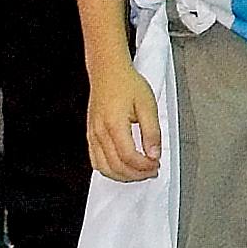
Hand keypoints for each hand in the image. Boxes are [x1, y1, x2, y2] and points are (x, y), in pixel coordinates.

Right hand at [86, 54, 163, 183]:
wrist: (108, 71)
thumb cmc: (127, 84)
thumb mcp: (147, 104)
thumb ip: (152, 132)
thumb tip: (154, 154)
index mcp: (114, 125)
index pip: (129, 157)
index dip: (144, 166)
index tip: (156, 164)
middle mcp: (100, 132)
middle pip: (116, 167)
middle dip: (136, 174)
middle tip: (152, 170)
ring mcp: (93, 135)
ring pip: (104, 168)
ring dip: (123, 176)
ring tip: (139, 172)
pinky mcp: (91, 135)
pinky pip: (96, 161)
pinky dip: (110, 170)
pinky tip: (123, 167)